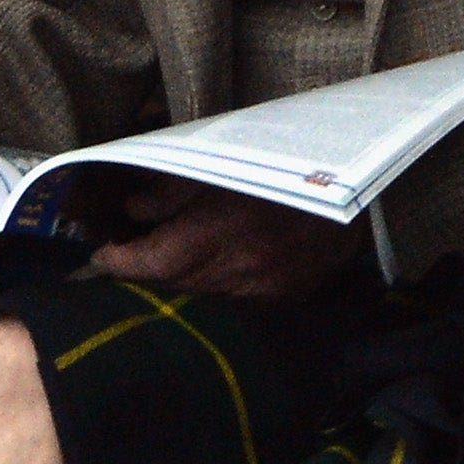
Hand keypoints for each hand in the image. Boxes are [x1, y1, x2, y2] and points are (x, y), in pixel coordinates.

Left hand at [85, 177, 365, 298]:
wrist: (360, 188)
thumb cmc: (286, 165)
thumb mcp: (222, 164)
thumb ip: (172, 190)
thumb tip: (134, 209)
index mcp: (210, 235)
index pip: (144, 262)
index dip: (116, 258)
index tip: (103, 250)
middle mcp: (230, 272)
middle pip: (169, 283)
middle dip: (148, 268)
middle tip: (133, 252)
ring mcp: (259, 291)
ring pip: (201, 294)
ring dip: (183, 278)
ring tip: (176, 257)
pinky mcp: (284, 298)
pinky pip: (237, 299)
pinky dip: (222, 285)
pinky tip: (224, 265)